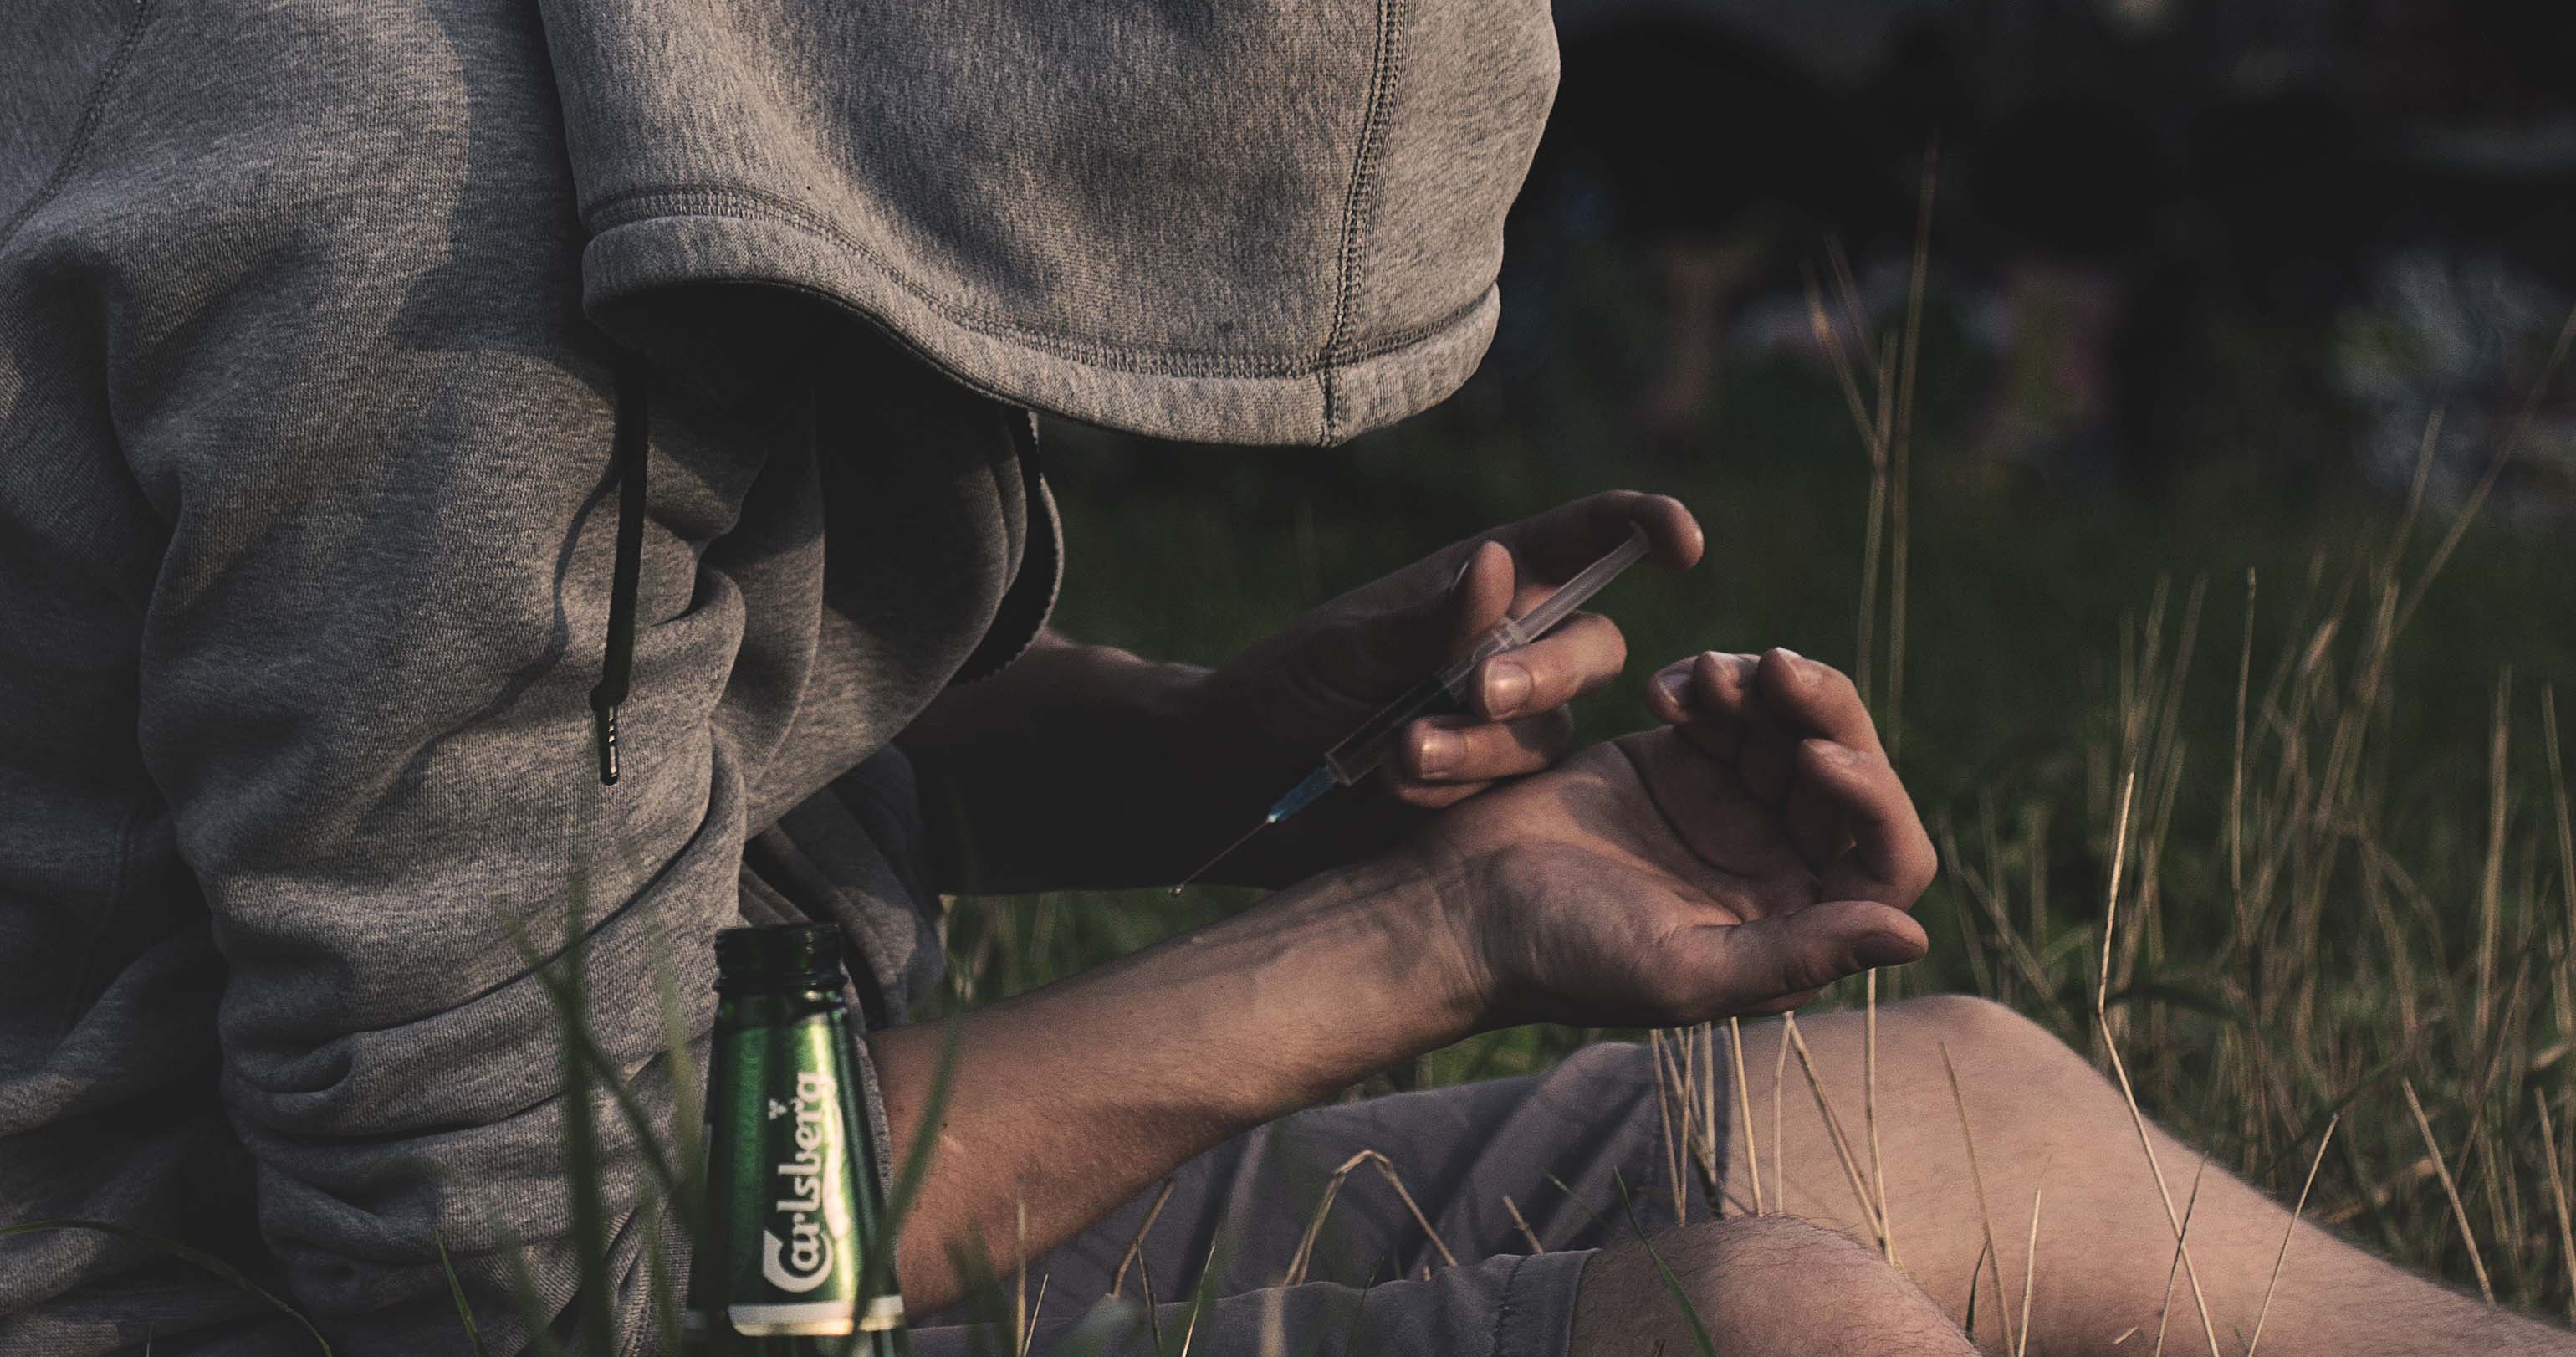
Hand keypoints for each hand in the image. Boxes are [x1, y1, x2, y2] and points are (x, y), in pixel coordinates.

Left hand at [1174, 492, 1702, 883]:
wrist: (1235, 784)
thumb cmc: (1285, 690)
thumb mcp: (1349, 649)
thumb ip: (1430, 620)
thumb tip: (1500, 561)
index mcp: (1481, 582)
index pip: (1582, 540)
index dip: (1641, 527)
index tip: (1683, 542)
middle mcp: (1509, 645)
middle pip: (1590, 647)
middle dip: (1545, 670)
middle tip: (1476, 691)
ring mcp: (1503, 724)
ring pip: (1549, 730)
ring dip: (1479, 743)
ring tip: (1398, 752)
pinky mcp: (1490, 793)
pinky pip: (1514, 790)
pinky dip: (1456, 786)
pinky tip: (1392, 786)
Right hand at [1408, 648, 1937, 1026]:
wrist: (1459, 905)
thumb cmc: (1565, 957)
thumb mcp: (1684, 970)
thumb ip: (1798, 952)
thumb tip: (1917, 935)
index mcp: (1795, 925)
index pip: (1887, 857)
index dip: (1874, 798)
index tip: (1817, 756)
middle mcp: (1777, 866)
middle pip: (1848, 772)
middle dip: (1824, 711)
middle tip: (1777, 665)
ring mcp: (1731, 807)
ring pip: (1792, 725)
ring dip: (1764, 685)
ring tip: (1707, 673)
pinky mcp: (1681, 761)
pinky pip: (1727, 705)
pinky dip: (1708, 685)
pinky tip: (1667, 689)